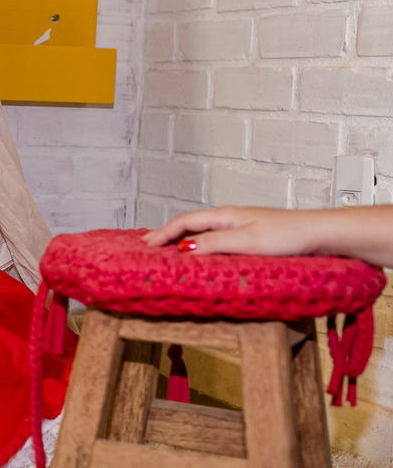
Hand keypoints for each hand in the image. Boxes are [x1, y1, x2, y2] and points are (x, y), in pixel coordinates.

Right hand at [142, 206, 315, 256]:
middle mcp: (231, 217)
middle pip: (191, 223)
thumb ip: (214, 243)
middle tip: (148, 245)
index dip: (163, 233)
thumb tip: (182, 248)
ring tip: (168, 248)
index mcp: (226, 215)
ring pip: (203, 230)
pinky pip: (217, 238)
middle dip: (167, 233)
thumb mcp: (247, 242)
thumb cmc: (289, 236)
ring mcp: (242, 226)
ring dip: (183, 238)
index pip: (185, 222)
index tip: (145, 245)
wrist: (321, 234)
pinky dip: (201, 243)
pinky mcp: (252, 237)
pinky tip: (203, 252)